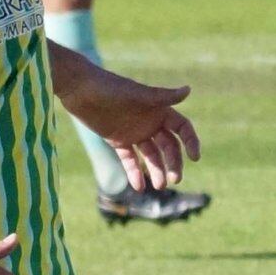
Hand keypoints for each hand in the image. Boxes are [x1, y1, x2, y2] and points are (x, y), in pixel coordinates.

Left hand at [60, 66, 200, 190]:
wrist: (80, 90)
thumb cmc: (110, 87)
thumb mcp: (137, 94)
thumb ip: (162, 96)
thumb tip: (188, 90)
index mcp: (159, 110)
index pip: (182, 129)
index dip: (190, 142)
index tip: (195, 158)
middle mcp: (150, 123)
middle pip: (168, 147)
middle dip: (173, 163)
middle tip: (174, 180)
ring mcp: (134, 133)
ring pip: (150, 156)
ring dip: (156, 171)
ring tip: (159, 186)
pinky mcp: (117, 141)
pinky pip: (129, 159)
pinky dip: (134, 172)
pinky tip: (139, 187)